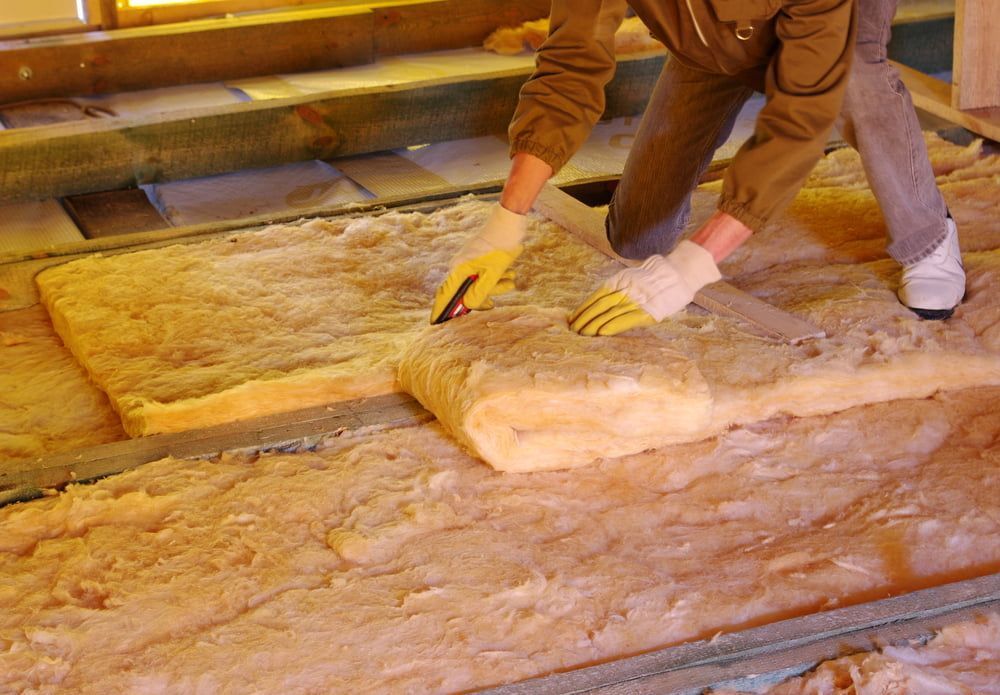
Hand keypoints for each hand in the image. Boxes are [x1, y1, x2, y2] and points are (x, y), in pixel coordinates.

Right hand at [431, 204, 526, 322]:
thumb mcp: (493, 272)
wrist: (510, 221)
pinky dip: (496, 278)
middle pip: (465, 292)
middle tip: (493, 303)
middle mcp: (460, 265)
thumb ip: (480, 291)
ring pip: (479, 285)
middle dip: (482, 297)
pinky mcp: (479, 259)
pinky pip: (485, 276)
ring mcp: (470, 262)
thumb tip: (467, 306)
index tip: (436, 323)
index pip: (445, 294)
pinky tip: (508, 273)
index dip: (442, 309)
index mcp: (459, 268)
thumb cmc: (500, 245)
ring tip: (508, 278)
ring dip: (495, 287)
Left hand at [569, 240, 720, 335]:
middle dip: (585, 318)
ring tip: (582, 333)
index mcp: (621, 280)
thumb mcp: (633, 278)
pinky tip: (602, 332)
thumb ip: (619, 288)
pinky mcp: (649, 311)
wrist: (680, 273)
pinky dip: (614, 325)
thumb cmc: (657, 277)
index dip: (583, 307)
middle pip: (600, 305)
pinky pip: (628, 319)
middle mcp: (626, 289)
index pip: (597, 296)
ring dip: (594, 324)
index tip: (572, 318)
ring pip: (611, 313)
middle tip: (572, 329)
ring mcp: (637, 300)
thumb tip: (600, 302)